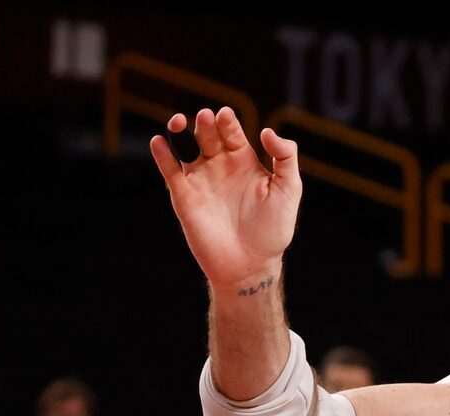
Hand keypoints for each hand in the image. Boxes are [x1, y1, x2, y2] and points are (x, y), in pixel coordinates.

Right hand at [149, 107, 300, 289]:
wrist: (251, 265)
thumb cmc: (273, 229)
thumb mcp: (289, 190)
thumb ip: (285, 158)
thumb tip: (267, 131)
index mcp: (243, 160)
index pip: (230, 130)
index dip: (227, 121)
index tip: (226, 116)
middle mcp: (219, 166)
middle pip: (207, 133)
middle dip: (205, 123)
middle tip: (207, 118)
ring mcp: (200, 180)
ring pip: (185, 146)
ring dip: (180, 130)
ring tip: (179, 122)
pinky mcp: (184, 196)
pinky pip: (170, 170)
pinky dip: (162, 154)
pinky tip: (160, 142)